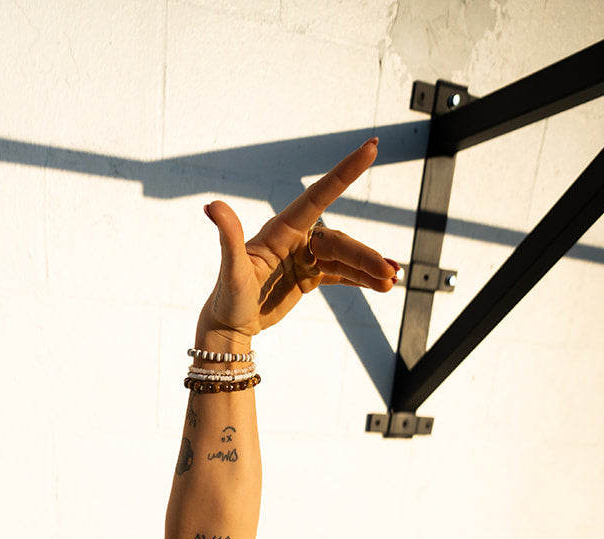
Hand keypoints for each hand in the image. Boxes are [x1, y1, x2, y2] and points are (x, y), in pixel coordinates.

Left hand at [200, 139, 396, 340]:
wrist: (230, 325)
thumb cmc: (228, 297)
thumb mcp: (231, 270)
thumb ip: (228, 236)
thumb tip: (212, 205)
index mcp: (282, 229)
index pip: (319, 195)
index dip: (345, 171)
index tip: (372, 147)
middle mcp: (297, 238)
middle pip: (339, 242)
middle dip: (366, 257)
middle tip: (390, 274)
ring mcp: (304, 257)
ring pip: (345, 258)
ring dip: (369, 269)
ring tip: (392, 282)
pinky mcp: (309, 276)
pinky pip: (341, 274)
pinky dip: (361, 278)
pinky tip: (382, 284)